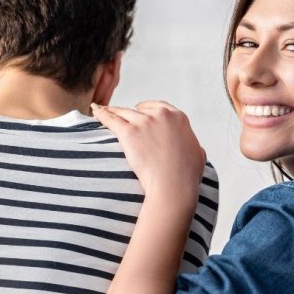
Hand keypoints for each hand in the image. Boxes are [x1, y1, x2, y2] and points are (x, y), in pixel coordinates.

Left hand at [91, 101, 205, 197]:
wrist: (173, 186)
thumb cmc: (186, 176)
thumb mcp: (198, 154)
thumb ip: (192, 145)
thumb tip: (193, 147)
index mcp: (178, 117)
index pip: (158, 106)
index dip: (147, 110)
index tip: (141, 113)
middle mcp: (161, 115)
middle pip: (139, 109)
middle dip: (130, 114)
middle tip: (121, 118)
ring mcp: (144, 122)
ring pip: (123, 112)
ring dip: (113, 112)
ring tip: (103, 111)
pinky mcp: (129, 132)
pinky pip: (111, 118)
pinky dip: (102, 113)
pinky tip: (95, 110)